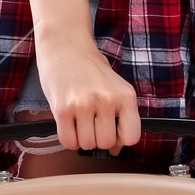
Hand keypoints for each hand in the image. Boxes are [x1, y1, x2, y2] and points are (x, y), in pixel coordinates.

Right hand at [34, 32, 141, 153]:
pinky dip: (68, 138)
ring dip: (81, 138)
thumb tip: (117, 149)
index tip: (113, 133)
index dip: (121, 140)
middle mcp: (107, 100)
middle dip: (98, 138)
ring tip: (79, 120)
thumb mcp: (115, 87)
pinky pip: (68, 141)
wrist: (65, 46)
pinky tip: (68, 123)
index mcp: (125, 95)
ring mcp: (83, 104)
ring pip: (87, 144)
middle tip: (91, 123)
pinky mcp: (62, 109)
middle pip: (106, 143)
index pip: (132, 137)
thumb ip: (120, 116)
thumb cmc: (90, 68)